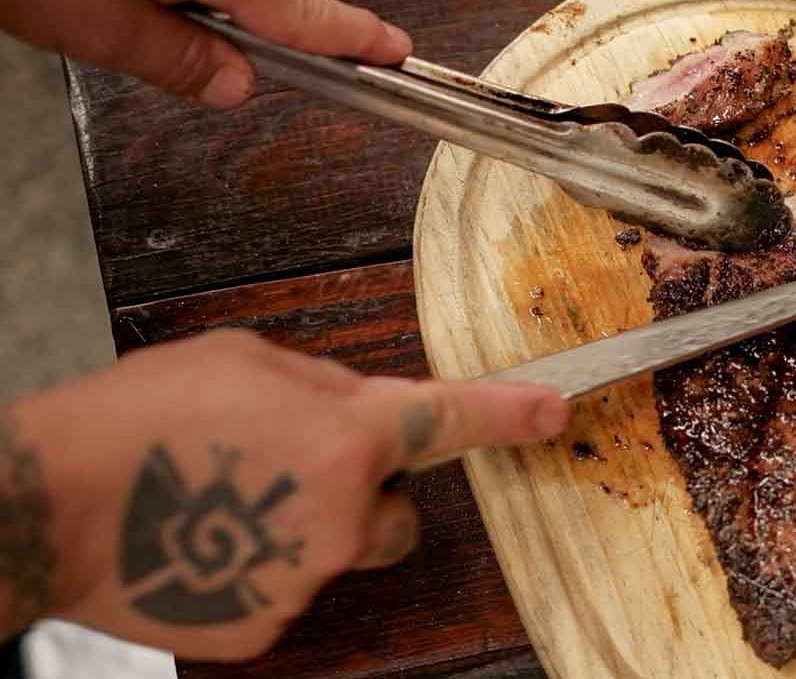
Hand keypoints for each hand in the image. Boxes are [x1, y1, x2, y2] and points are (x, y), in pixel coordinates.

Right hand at [4, 330, 566, 659]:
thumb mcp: (241, 361)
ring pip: (339, 550)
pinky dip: (264, 565)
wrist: (46, 506)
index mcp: (344, 435)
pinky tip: (210, 539)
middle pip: (397, 512)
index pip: (451, 420)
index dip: (510, 413)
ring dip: (305, 525)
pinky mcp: (265, 625)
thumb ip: (322, 384)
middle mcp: (340, 514)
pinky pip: (290, 587)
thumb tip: (358, 404)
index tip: (554, 412)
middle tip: (295, 471)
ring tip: (227, 500)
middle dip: (366, 492)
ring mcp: (304, 578)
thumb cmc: (136, 421)